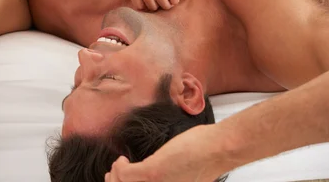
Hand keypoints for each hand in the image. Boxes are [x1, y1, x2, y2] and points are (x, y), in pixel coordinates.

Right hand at [104, 125, 236, 181]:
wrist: (216, 149)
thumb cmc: (204, 158)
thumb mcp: (184, 176)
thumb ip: (170, 179)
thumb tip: (155, 174)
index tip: (119, 181)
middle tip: (112, 176)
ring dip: (114, 176)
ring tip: (118, 166)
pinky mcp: (153, 173)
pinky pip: (124, 174)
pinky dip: (119, 166)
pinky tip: (122, 160)